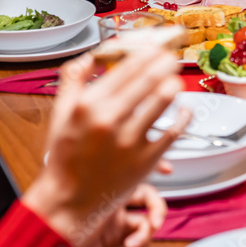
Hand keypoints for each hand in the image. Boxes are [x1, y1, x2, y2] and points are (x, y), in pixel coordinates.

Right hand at [22, 48, 189, 246]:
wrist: (70, 201)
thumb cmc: (66, 157)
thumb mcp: (60, 113)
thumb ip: (74, 79)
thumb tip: (92, 54)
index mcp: (88, 104)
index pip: (124, 67)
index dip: (145, 52)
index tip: (155, 45)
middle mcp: (109, 120)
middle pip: (147, 79)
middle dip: (164, 62)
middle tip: (171, 55)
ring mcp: (129, 140)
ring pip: (162, 101)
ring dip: (173, 83)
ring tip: (176, 77)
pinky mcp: (146, 160)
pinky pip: (173, 132)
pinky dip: (183, 117)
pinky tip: (185, 109)